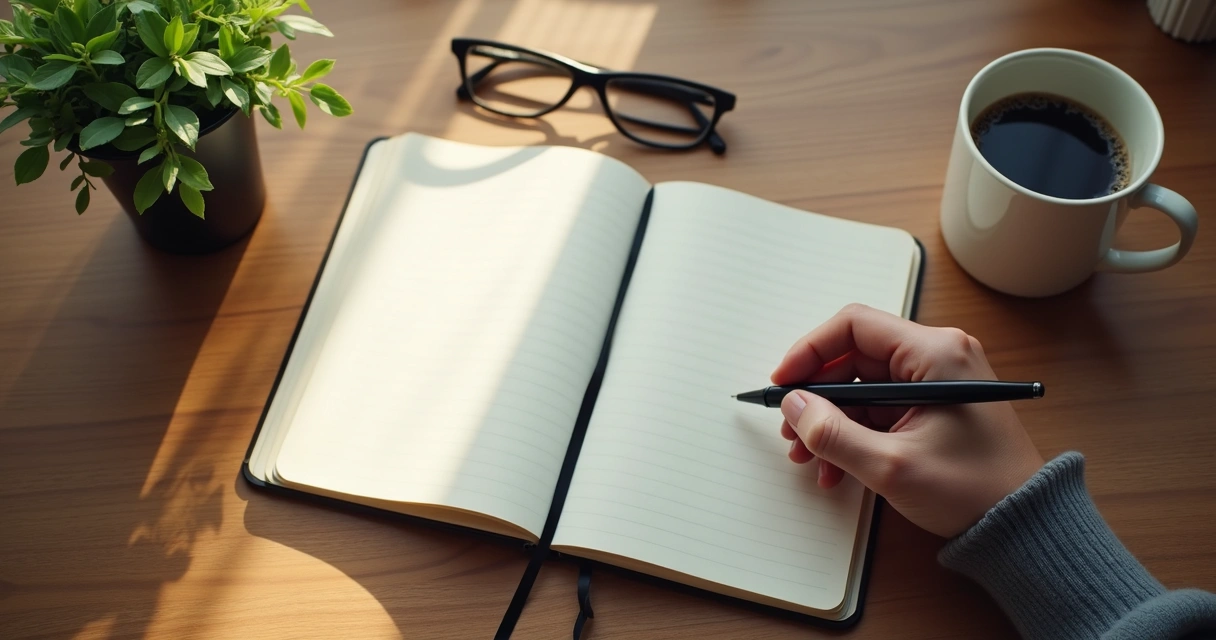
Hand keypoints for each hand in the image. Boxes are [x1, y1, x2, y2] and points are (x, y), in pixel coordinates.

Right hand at [773, 303, 1043, 537]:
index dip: (809, 351)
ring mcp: (936, 382)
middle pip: (853, 357)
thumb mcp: (892, 466)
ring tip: (808, 456)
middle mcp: (937, 357)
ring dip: (830, 420)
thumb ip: (833, 433)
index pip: (853, 326)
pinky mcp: (934, 406)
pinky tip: (836, 467)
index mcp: (935, 353)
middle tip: (791, 428)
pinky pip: (879, 408)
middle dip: (816, 395)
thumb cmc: (976, 490)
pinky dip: (853, 432)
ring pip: (861, 387)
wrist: (1024, 524)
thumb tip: (794, 406)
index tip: (783, 383)